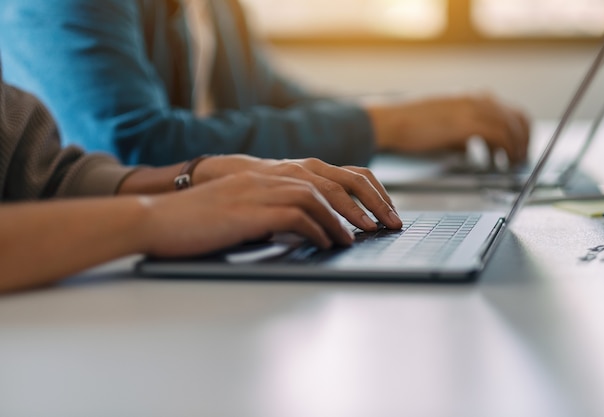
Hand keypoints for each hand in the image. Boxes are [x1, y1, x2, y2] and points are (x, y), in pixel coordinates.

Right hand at [193, 155, 402, 231]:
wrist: (157, 218)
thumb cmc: (200, 220)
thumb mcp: (244, 208)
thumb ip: (275, 210)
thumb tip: (308, 229)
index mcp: (271, 172)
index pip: (331, 172)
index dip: (362, 189)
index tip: (380, 209)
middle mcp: (270, 174)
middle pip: (335, 181)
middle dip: (368, 203)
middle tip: (387, 224)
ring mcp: (260, 189)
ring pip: (320, 197)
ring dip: (345, 220)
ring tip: (358, 239)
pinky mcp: (251, 209)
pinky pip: (297, 216)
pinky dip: (318, 231)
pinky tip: (327, 244)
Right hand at [365, 94, 529, 164]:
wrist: (390, 122)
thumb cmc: (408, 125)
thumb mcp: (441, 124)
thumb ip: (460, 133)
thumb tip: (471, 147)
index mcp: (470, 98)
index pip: (508, 111)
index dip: (519, 131)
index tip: (519, 146)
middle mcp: (476, 99)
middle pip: (516, 118)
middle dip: (523, 140)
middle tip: (520, 158)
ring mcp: (472, 110)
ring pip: (511, 127)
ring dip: (515, 148)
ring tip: (510, 164)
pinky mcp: (466, 124)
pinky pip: (499, 137)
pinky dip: (504, 151)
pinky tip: (498, 162)